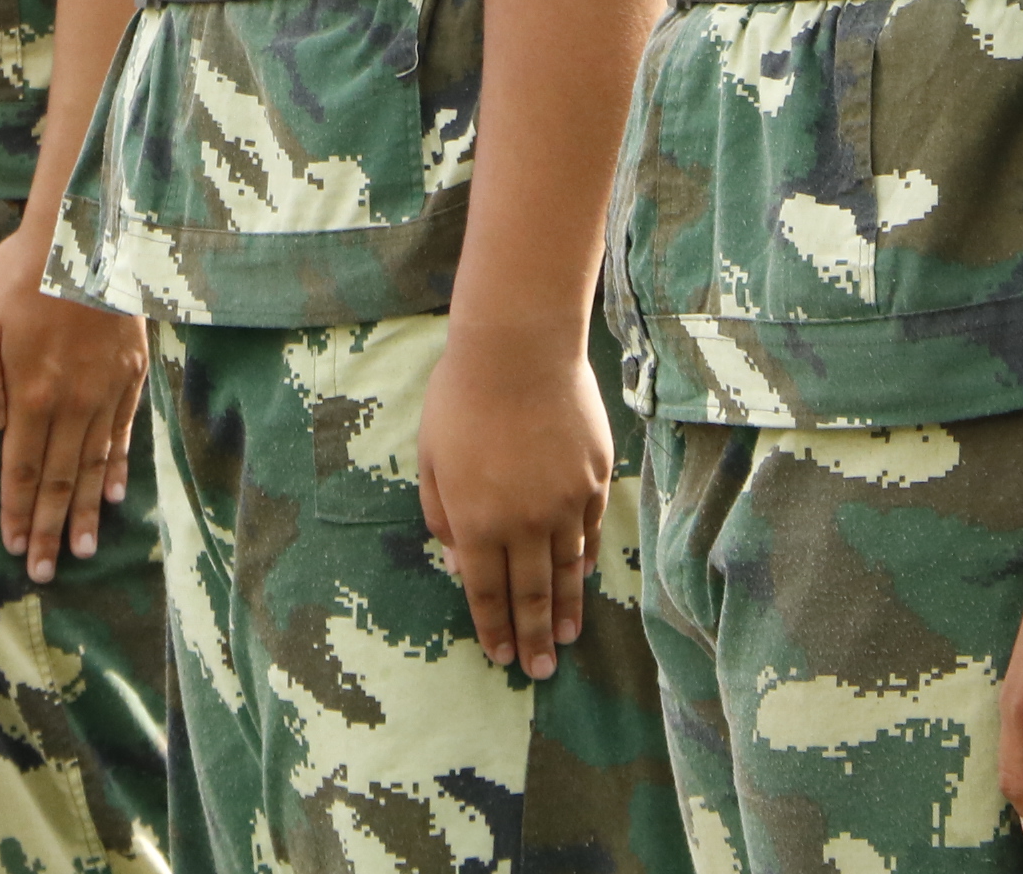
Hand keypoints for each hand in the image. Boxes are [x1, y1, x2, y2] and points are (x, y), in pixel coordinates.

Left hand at [0, 218, 145, 580]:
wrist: (87, 235)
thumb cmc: (24, 273)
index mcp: (30, 394)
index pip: (20, 469)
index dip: (16, 512)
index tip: (15, 549)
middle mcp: (71, 404)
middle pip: (58, 480)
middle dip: (48, 530)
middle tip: (45, 572)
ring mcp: (106, 392)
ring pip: (93, 466)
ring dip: (84, 512)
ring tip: (82, 550)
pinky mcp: (130, 374)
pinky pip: (123, 434)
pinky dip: (116, 468)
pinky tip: (112, 494)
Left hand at [412, 317, 610, 678]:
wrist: (518, 351)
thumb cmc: (461, 398)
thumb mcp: (429, 456)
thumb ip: (440, 512)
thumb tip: (454, 556)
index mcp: (476, 521)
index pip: (485, 590)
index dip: (493, 626)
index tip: (500, 656)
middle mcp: (523, 523)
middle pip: (530, 595)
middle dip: (532, 638)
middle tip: (540, 672)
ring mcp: (564, 504)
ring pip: (566, 571)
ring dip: (564, 610)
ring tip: (564, 641)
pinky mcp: (594, 481)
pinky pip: (589, 533)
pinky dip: (584, 563)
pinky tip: (581, 582)